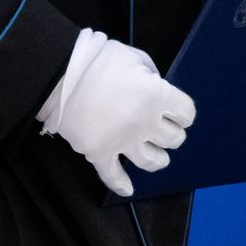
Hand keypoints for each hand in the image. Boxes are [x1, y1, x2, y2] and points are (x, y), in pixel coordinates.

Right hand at [38, 31, 195, 197]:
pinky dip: (121, 184)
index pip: (186, 112)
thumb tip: (155, 87)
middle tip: (165, 129)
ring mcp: (123, 142)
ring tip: (158, 156)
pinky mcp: (100, 153)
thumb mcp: (133, 55)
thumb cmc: (98, 59)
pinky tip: (128, 189)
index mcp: (156, 95)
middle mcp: (145, 122)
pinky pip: (113, 176)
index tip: (177, 111)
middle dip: (173, 133)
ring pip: (153, 161)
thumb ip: (150, 73)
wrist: (59, 75)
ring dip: (159, 158)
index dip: (183, 112)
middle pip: (173, 139)